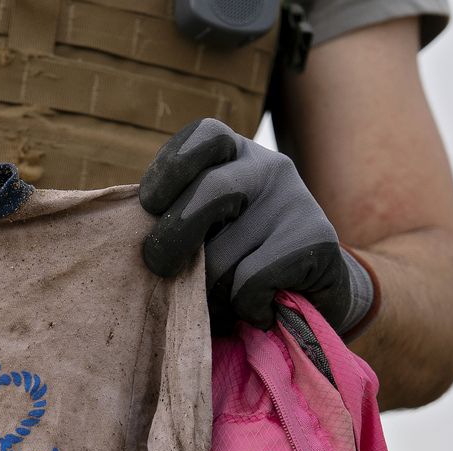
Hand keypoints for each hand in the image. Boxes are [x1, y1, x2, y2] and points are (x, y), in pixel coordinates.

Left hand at [138, 118, 374, 333]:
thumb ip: (178, 219)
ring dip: (210, 292)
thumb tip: (135, 241)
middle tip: (159, 267)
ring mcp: (295, 200)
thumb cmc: (242, 260)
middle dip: (172, 238)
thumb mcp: (208, 228)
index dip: (166, 172)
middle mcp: (269, 167)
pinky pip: (249, 282)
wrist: (317, 292)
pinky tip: (258, 311)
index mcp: (236, 154)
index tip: (150, 208)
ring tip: (224, 301)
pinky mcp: (315, 239)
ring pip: (222, 255)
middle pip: (209, 192)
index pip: (200, 138)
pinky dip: (244, 308)